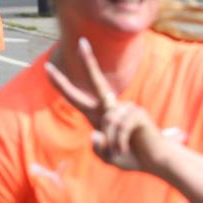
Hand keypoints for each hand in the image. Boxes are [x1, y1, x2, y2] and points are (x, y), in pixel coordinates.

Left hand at [45, 37, 167, 171]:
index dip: (61, 84)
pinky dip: (119, 143)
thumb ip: (98, 148)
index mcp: (98, 115)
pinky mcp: (138, 113)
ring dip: (111, 143)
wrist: (154, 161)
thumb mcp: (107, 156)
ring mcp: (125, 108)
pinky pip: (119, 127)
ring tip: (121, 151)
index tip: (47, 67)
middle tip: (81, 41)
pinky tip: (126, 149)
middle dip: (89, 61)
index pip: (75, 97)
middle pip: (98, 81)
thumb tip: (95, 133)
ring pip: (107, 122)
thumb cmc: (131, 157)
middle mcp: (110, 107)